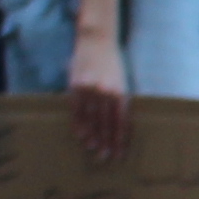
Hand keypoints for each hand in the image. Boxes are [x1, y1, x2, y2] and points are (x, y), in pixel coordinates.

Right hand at [67, 35, 129, 163]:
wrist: (97, 41)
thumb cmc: (113, 63)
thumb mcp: (122, 80)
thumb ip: (120, 101)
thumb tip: (119, 125)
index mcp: (120, 92)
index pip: (121, 122)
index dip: (119, 139)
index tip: (119, 153)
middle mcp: (106, 92)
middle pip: (106, 123)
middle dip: (106, 142)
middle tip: (105, 157)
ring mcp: (90, 89)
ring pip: (90, 119)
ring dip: (92, 136)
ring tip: (93, 149)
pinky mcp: (76, 86)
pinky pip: (77, 109)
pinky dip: (79, 123)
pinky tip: (80, 135)